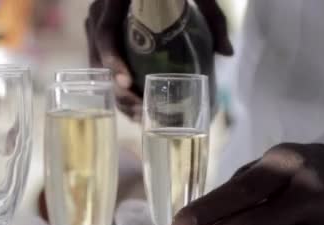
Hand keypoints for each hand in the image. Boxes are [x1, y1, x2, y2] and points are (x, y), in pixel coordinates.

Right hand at [85, 0, 233, 118]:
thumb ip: (212, 15)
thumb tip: (227, 53)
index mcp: (114, 0)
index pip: (105, 33)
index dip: (112, 60)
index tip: (126, 83)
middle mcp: (99, 13)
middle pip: (97, 57)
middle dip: (117, 90)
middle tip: (139, 111)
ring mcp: (97, 25)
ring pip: (97, 65)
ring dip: (116, 93)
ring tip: (139, 114)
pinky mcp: (102, 36)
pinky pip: (101, 63)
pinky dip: (115, 84)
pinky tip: (134, 103)